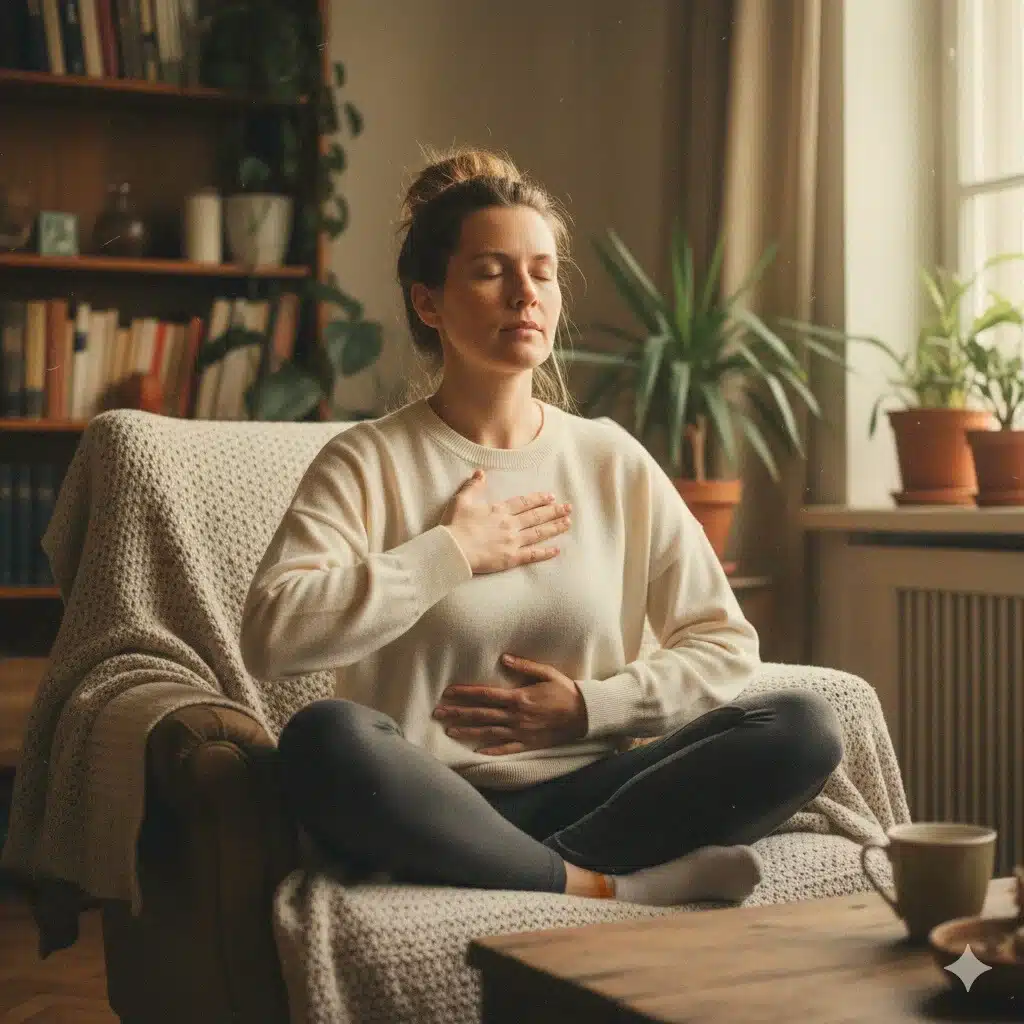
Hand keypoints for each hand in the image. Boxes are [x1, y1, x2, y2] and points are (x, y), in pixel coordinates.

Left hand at [433, 654, 587, 754]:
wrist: (585, 714)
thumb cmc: (565, 691)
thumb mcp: (547, 673)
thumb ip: (524, 665)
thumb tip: (503, 657)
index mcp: (519, 697)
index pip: (485, 695)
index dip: (465, 693)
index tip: (448, 692)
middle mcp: (516, 716)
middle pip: (481, 714)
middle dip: (458, 713)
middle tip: (438, 713)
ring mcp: (521, 732)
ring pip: (488, 732)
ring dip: (467, 731)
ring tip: (449, 730)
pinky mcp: (528, 743)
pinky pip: (506, 749)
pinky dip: (491, 751)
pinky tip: (476, 752)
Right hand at [443, 470, 571, 574]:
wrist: (453, 549)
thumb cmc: (455, 525)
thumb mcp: (461, 500)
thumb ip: (473, 486)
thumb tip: (480, 473)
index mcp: (499, 510)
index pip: (524, 503)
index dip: (538, 499)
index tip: (551, 497)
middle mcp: (510, 524)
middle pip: (536, 516)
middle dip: (554, 511)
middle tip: (569, 508)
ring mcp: (512, 542)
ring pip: (538, 533)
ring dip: (554, 527)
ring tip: (568, 523)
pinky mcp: (511, 558)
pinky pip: (532, 555)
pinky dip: (545, 553)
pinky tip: (557, 550)